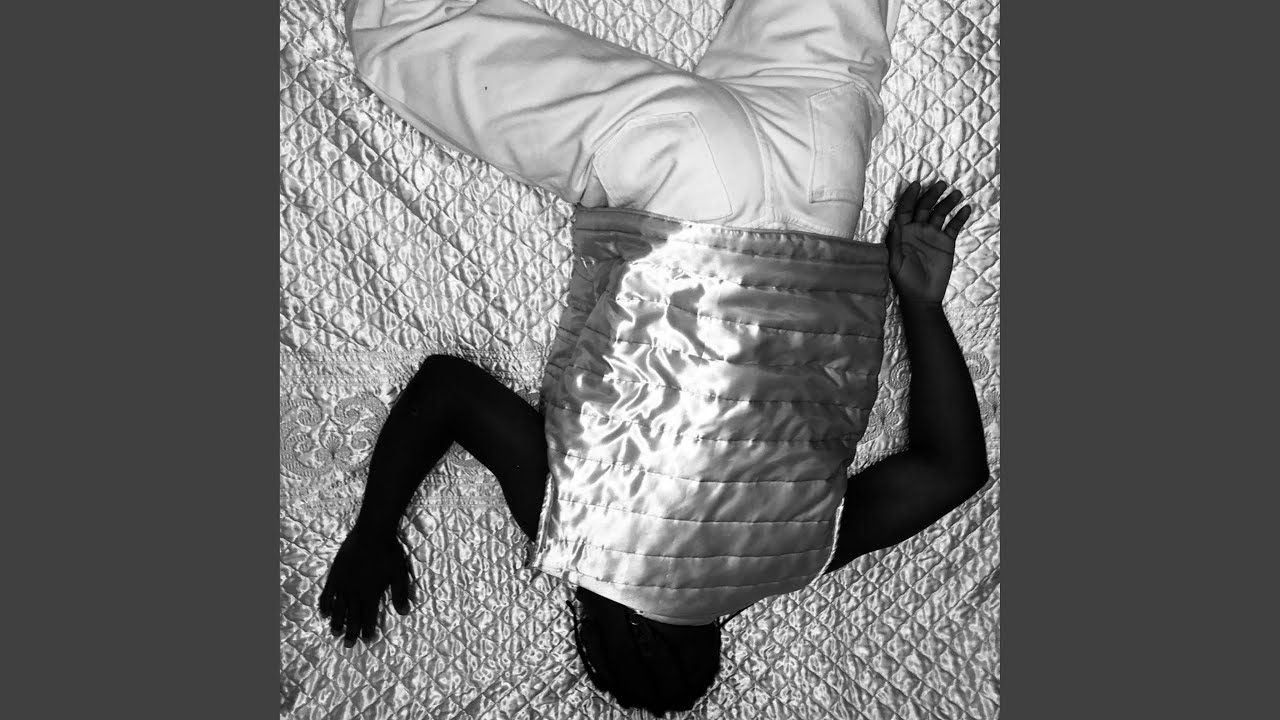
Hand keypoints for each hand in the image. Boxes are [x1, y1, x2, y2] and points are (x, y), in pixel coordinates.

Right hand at [318, 527, 414, 647]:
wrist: (372, 532)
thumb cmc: (389, 552)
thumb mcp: (399, 574)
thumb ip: (400, 594)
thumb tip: (404, 612)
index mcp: (371, 594)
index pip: (369, 617)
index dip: (368, 630)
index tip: (367, 640)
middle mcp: (356, 592)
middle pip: (352, 616)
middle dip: (351, 632)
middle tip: (349, 645)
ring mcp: (344, 584)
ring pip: (339, 608)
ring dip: (337, 622)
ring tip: (335, 633)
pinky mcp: (335, 574)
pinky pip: (328, 593)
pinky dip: (325, 605)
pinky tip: (324, 613)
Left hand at [884, 180, 972, 303]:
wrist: (922, 296)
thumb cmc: (904, 280)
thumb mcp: (894, 262)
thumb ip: (894, 242)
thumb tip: (894, 222)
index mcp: (902, 232)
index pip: (905, 209)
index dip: (910, 196)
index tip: (916, 184)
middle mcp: (917, 229)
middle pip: (924, 207)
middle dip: (932, 194)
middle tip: (941, 184)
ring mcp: (933, 235)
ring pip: (941, 213)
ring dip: (948, 202)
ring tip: (956, 193)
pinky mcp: (946, 242)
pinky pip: (953, 227)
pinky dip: (960, 217)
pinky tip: (966, 209)